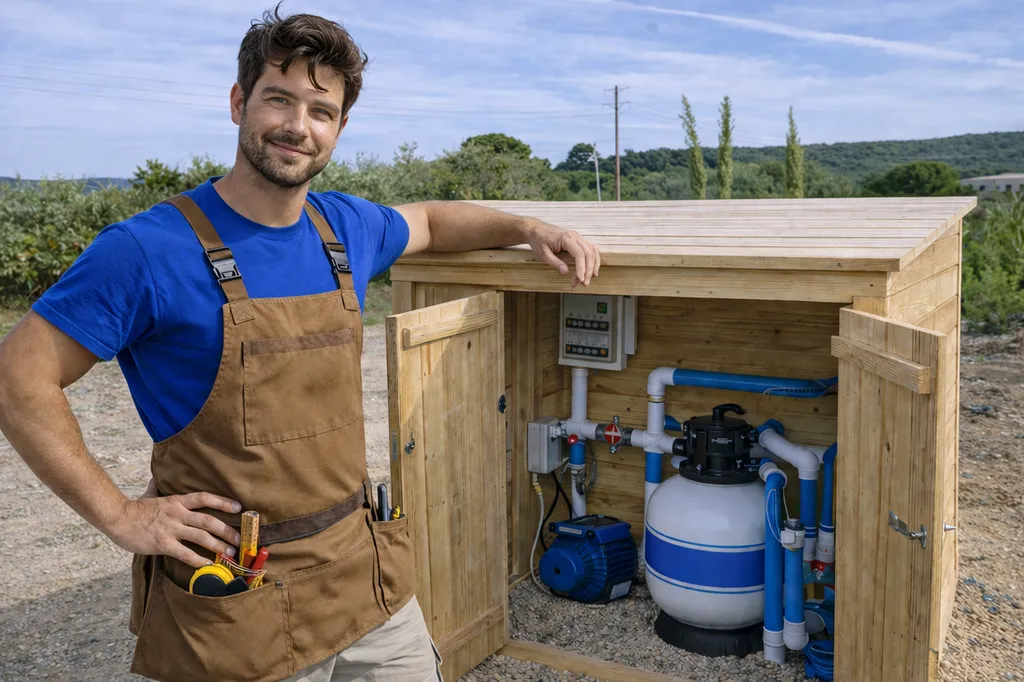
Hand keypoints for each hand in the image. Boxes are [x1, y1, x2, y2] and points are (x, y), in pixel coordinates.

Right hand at [107, 482, 242, 567]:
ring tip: (229, 552)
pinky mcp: (163, 544)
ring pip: (201, 537)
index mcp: (176, 501)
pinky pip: (185, 554)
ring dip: (218, 545)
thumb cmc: (134, 508)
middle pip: (208, 520)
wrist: (117, 519)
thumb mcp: (149, 494)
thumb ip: (157, 487)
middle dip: (226, 530)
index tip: (238, 507)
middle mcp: (177, 514)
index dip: (222, 502)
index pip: (204, 498)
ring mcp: (171, 529)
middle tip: (239, 538)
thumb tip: (156, 477)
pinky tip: (208, 565)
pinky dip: (198, 560)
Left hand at [526, 221, 600, 286]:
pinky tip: (593, 270)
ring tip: (588, 279)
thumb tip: (565, 272)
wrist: (536, 230)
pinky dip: (594, 260)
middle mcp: (575, 236)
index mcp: (566, 238)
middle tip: (584, 284)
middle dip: (588, 270)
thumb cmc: (538, 240)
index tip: (580, 279)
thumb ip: (554, 262)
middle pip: (588, 253)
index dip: (582, 268)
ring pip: (592, 251)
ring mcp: (578, 237)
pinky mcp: (579, 240)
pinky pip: (591, 249)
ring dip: (593, 266)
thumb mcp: (543, 253)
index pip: (579, 254)